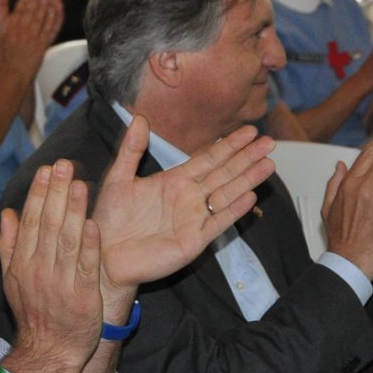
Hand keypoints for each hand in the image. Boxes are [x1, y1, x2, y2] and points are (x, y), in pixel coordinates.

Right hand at [0, 0, 65, 75]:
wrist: (11, 79)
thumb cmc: (0, 67)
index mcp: (8, 29)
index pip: (18, 9)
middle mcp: (21, 29)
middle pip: (32, 6)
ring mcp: (33, 36)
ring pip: (42, 13)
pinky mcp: (42, 44)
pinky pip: (50, 27)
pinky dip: (55, 15)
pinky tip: (59, 6)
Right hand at [0, 160, 103, 367]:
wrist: (50, 352)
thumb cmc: (35, 313)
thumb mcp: (13, 280)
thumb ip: (10, 245)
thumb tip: (7, 213)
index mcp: (23, 263)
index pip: (31, 222)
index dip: (39, 194)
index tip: (47, 170)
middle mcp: (40, 270)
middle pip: (49, 225)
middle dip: (57, 193)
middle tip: (65, 165)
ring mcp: (62, 283)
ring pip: (68, 241)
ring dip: (75, 211)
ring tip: (81, 184)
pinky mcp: (84, 296)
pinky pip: (87, 267)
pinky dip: (90, 246)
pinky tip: (94, 224)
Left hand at [92, 117, 275, 301]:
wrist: (102, 255)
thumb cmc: (109, 220)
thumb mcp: (118, 178)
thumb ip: (132, 150)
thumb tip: (139, 117)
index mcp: (174, 181)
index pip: (209, 158)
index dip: (229, 145)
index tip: (249, 130)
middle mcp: (189, 198)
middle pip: (224, 173)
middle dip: (246, 158)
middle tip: (269, 141)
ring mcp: (194, 219)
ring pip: (226, 194)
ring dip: (247, 180)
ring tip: (268, 164)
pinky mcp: (193, 241)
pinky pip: (217, 223)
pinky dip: (233, 210)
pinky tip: (250, 196)